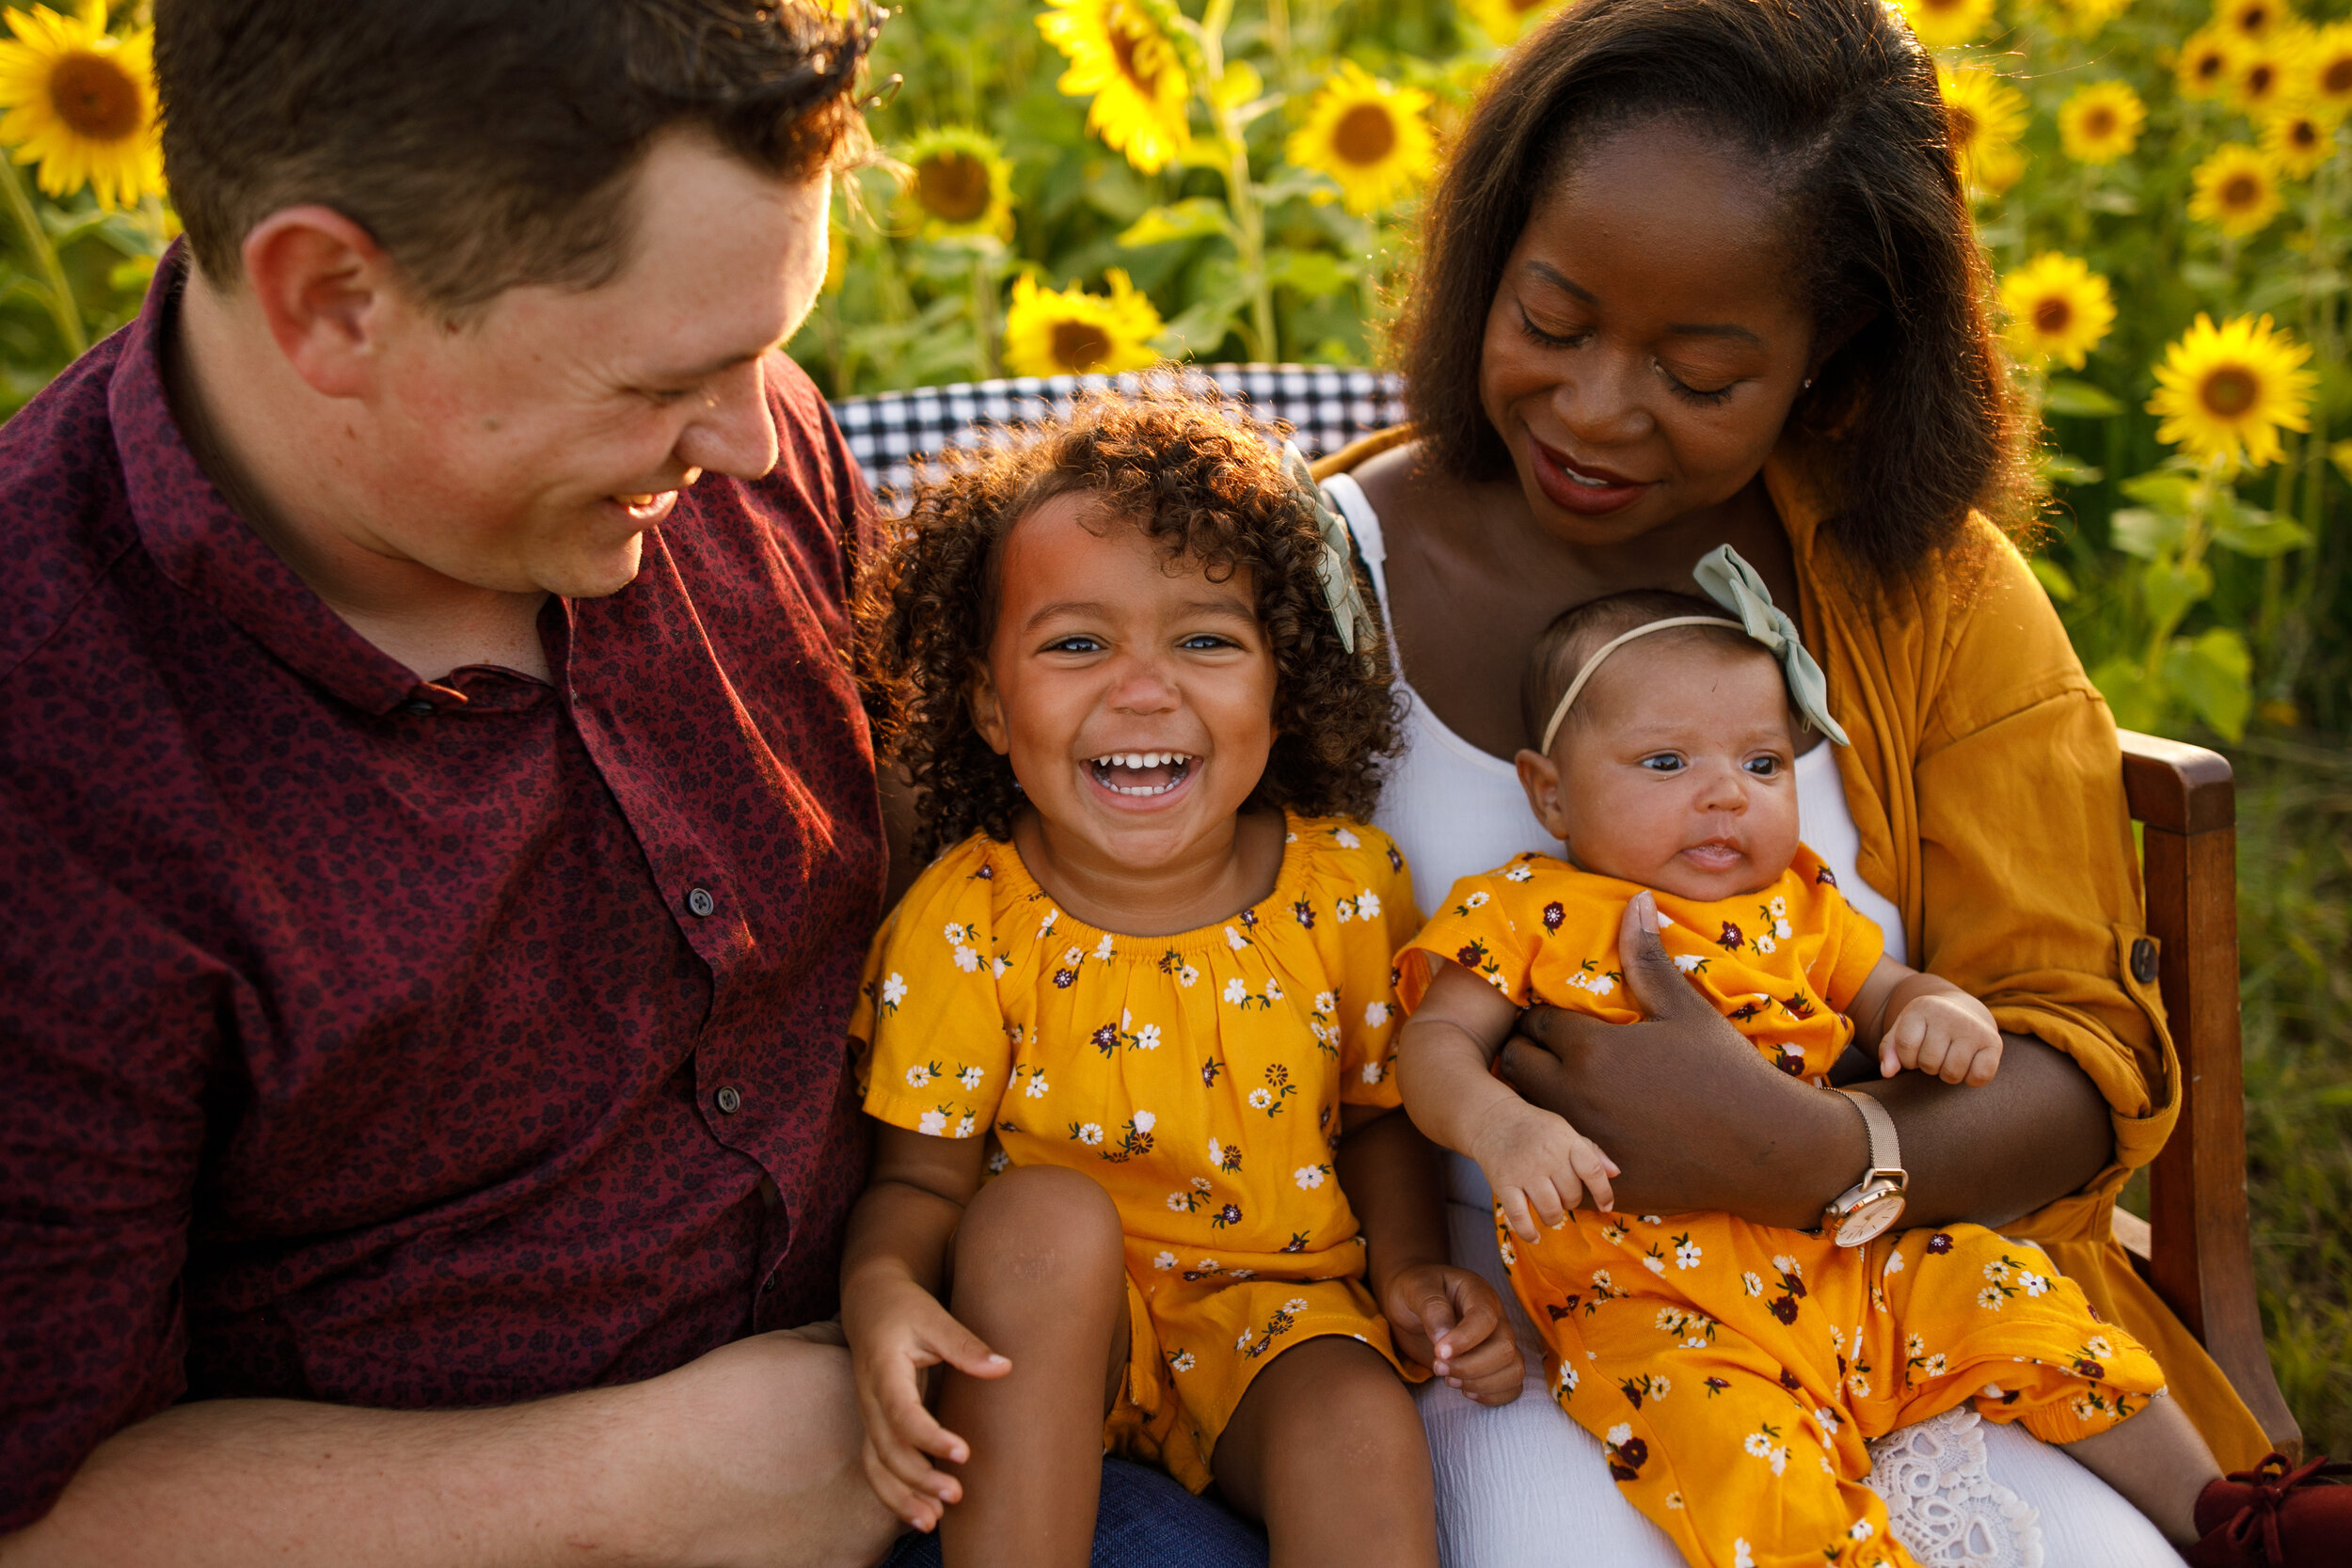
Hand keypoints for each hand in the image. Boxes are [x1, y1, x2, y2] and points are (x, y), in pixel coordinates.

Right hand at [845, 1280, 1009, 1531]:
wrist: (869, 1303)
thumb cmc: (904, 1308)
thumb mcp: (934, 1317)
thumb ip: (966, 1345)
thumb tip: (1004, 1368)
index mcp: (883, 1370)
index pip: (901, 1412)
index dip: (929, 1436)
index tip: (962, 1453)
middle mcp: (870, 1399)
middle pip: (888, 1448)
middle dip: (919, 1477)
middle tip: (957, 1494)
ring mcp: (868, 1415)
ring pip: (876, 1465)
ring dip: (901, 1496)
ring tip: (934, 1521)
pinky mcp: (874, 1424)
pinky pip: (876, 1466)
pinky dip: (894, 1493)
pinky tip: (922, 1513)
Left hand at [1379, 1262, 1523, 1404]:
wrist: (1410, 1305)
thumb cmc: (1413, 1293)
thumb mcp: (1414, 1289)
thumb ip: (1431, 1309)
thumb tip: (1444, 1338)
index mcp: (1477, 1292)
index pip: (1486, 1318)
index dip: (1466, 1340)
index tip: (1438, 1352)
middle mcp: (1496, 1317)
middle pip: (1504, 1348)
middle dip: (1470, 1366)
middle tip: (1437, 1367)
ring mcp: (1498, 1342)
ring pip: (1513, 1369)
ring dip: (1482, 1383)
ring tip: (1449, 1381)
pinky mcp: (1495, 1364)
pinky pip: (1512, 1385)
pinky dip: (1492, 1395)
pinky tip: (1465, 1390)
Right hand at [1467, 1101, 1616, 1241]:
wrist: (1493, 1119)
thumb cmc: (1536, 1128)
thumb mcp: (1565, 1131)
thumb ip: (1591, 1152)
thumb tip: (1615, 1174)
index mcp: (1566, 1141)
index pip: (1593, 1171)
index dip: (1604, 1193)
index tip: (1606, 1207)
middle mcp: (1546, 1156)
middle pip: (1571, 1195)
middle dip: (1571, 1201)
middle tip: (1560, 1193)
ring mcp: (1524, 1171)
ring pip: (1550, 1210)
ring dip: (1554, 1217)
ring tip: (1549, 1209)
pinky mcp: (1503, 1183)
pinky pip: (1519, 1217)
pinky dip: (1528, 1232)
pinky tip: (1535, 1236)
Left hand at [1497, 890, 1842, 1226]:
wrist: (1765, 1148)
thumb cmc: (1726, 1070)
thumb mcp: (1684, 1009)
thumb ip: (1647, 958)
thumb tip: (1636, 899)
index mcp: (1590, 1049)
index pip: (1534, 1021)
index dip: (1544, 1017)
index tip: (1560, 1020)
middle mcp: (1574, 1096)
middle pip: (1515, 1065)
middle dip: (1528, 1053)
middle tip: (1555, 1053)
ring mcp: (1582, 1143)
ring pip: (1527, 1113)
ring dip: (1535, 1098)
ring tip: (1566, 1089)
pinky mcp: (1595, 1182)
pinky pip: (1554, 1160)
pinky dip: (1559, 1146)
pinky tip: (1586, 1134)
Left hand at [1882, 991, 2003, 1084]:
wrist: (1962, 1011)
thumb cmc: (1927, 1026)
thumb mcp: (1904, 1030)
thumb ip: (1890, 1050)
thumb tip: (1887, 1072)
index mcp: (1923, 1007)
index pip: (1906, 1048)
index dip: (1907, 1059)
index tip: (1914, 1052)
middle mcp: (1950, 1014)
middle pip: (1929, 1063)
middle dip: (1928, 1067)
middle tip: (1936, 1054)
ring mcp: (1973, 1028)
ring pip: (1952, 1073)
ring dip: (1948, 1075)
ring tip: (1949, 1059)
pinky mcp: (1993, 1042)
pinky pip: (1980, 1076)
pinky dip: (1972, 1079)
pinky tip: (1968, 1065)